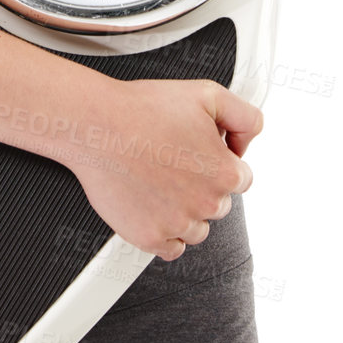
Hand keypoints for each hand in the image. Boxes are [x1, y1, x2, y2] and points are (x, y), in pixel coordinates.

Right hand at [69, 76, 261, 261]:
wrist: (96, 125)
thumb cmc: (142, 109)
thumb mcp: (207, 94)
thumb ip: (245, 117)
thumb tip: (247, 143)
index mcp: (224, 172)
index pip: (240, 178)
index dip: (219, 160)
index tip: (199, 153)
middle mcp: (205, 203)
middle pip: (218, 204)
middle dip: (202, 185)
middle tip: (173, 161)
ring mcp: (177, 224)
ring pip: (197, 228)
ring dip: (185, 210)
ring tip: (159, 180)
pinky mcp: (149, 238)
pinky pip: (171, 248)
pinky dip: (165, 232)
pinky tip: (152, 204)